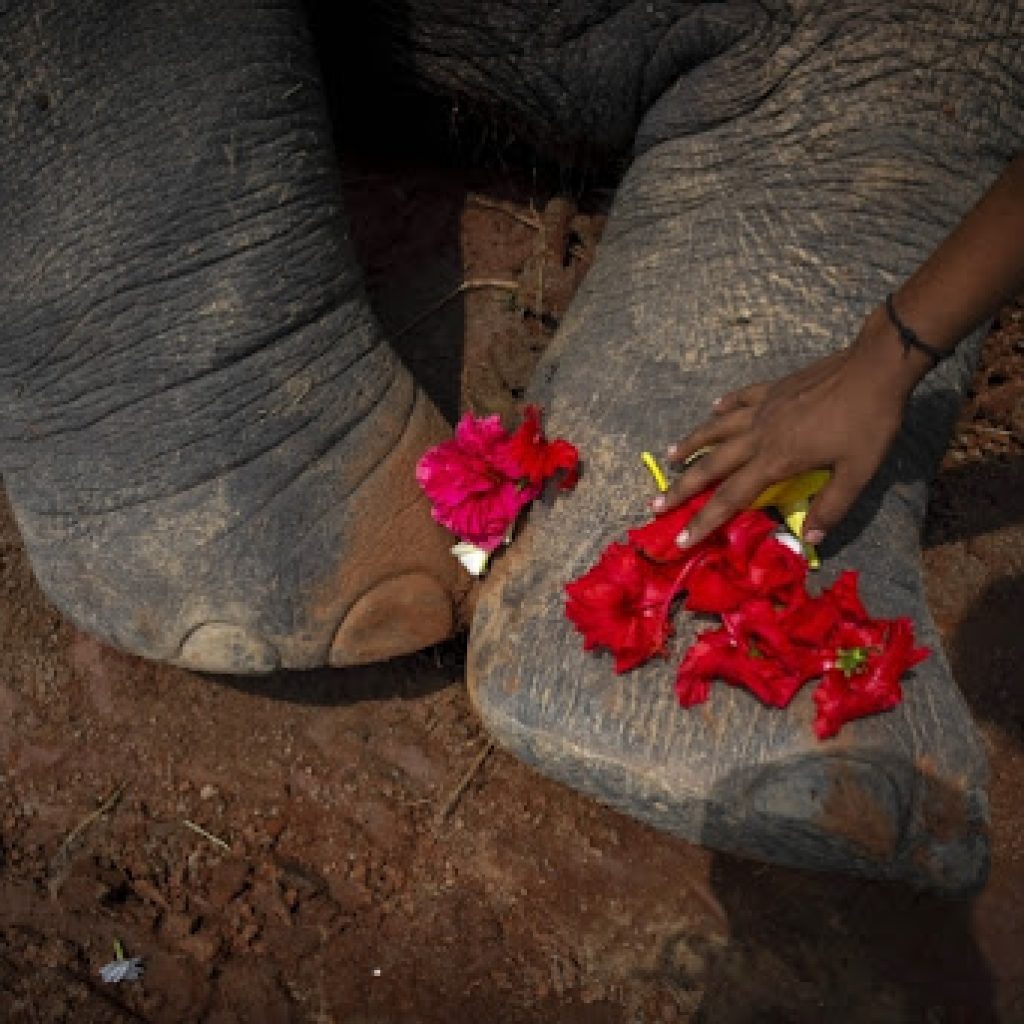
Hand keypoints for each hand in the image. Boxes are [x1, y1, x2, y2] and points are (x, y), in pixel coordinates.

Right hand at [656, 307, 926, 548]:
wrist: (875, 366)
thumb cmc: (869, 422)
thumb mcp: (858, 472)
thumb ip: (831, 507)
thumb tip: (810, 540)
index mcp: (776, 458)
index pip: (731, 497)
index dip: (704, 520)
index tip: (681, 538)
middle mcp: (759, 434)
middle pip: (710, 465)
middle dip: (682, 488)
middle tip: (656, 503)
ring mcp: (763, 407)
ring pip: (715, 429)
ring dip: (691, 445)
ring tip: (669, 457)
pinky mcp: (772, 388)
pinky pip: (739, 400)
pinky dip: (723, 407)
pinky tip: (713, 409)